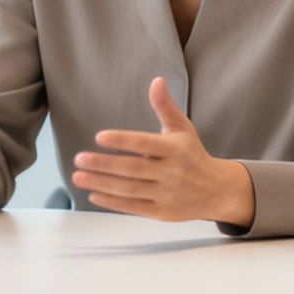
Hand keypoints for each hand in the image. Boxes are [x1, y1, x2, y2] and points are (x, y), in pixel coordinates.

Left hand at [73, 78, 253, 224]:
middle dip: (103, 164)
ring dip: (101, 183)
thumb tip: (156, 80)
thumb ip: (165, 107)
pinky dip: (112, 202)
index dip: (122, 140)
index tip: (99, 137)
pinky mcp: (162, 212)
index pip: (145, 144)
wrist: (216, 190)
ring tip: (78, 176)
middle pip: (132, 168)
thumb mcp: (182, 128)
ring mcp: (167, 194)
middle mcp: (171, 172)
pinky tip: (93, 194)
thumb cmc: (192, 155)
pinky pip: (134, 207)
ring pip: (130, 189)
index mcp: (175, 149)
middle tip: (79, 159)